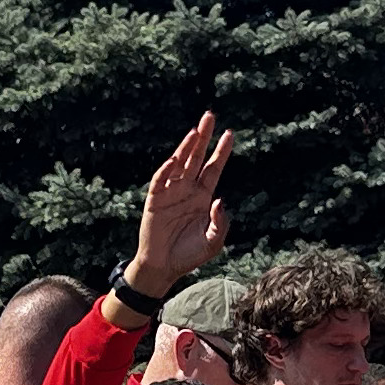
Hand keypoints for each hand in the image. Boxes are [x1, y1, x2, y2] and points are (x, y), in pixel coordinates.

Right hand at [122, 113, 232, 307]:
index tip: (229, 134)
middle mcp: (187, 190)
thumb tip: (220, 200)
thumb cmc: (189, 255)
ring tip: (195, 131)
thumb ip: (221, 222)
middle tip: (210, 116)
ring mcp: (170, 193)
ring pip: (179, 163)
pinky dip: (166, 170)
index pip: (213, 168)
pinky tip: (174, 159)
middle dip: (203, 138)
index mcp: (203, 197)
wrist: (164, 268)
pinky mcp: (154, 201)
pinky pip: (160, 181)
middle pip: (197, 158)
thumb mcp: (214, 241)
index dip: (221, 151)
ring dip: (186, 147)